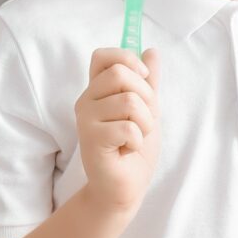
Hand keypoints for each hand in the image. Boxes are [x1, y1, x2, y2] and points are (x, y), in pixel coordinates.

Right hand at [74, 47, 159, 212]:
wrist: (126, 187)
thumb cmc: (133, 149)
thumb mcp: (147, 109)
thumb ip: (147, 82)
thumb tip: (151, 50)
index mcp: (97, 91)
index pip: (103, 56)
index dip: (127, 60)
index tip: (143, 80)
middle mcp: (86, 101)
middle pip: (120, 74)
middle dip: (145, 98)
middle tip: (141, 122)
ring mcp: (85, 120)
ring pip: (128, 101)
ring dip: (144, 124)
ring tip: (134, 139)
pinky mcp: (90, 140)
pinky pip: (128, 128)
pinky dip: (137, 141)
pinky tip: (126, 150)